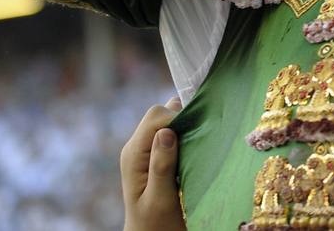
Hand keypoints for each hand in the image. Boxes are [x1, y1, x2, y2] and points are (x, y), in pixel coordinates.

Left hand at [120, 96, 186, 230]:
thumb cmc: (156, 224)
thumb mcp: (159, 199)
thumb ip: (161, 166)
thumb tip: (166, 132)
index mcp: (134, 155)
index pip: (155, 118)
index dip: (177, 120)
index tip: (197, 136)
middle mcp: (137, 147)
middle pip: (161, 114)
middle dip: (182, 121)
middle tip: (199, 141)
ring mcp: (145, 150)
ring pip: (167, 120)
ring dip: (185, 128)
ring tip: (198, 146)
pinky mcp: (155, 154)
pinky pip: (171, 133)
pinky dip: (185, 135)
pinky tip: (194, 151)